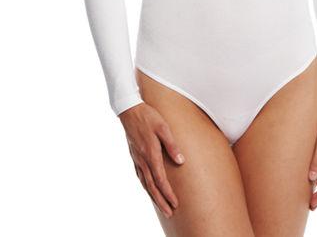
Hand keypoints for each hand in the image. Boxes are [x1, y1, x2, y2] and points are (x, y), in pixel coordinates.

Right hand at [118, 102, 185, 217]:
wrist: (129, 110)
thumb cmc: (148, 116)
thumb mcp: (163, 127)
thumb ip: (172, 144)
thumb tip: (181, 161)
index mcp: (151, 153)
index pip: (160, 179)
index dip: (168, 193)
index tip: (176, 203)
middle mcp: (142, 159)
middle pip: (152, 186)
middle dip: (161, 201)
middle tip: (170, 212)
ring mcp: (136, 158)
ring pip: (145, 183)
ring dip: (154, 196)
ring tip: (162, 206)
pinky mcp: (134, 156)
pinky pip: (140, 176)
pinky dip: (145, 186)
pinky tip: (149, 189)